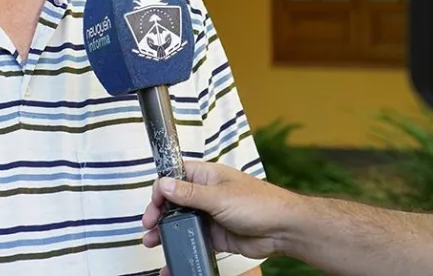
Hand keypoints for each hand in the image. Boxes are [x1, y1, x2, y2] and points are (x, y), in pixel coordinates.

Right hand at [141, 160, 301, 263]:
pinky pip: (193, 240)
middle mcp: (206, 194)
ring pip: (181, 221)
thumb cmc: (259, 204)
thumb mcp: (219, 197)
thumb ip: (189, 193)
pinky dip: (181, 247)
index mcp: (207, 176)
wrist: (283, 230)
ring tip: (152, 242)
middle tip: (149, 225)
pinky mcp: (215, 235)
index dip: (162, 188)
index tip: (155, 204)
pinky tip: (171, 257)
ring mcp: (210, 215)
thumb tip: (164, 184)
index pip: (176, 176)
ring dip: (166, 231)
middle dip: (158, 212)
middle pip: (174, 200)